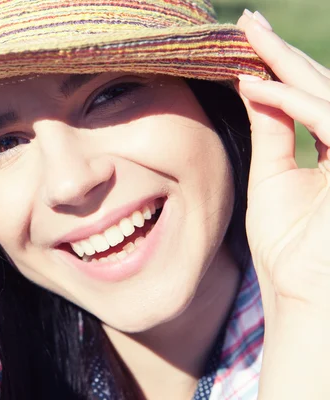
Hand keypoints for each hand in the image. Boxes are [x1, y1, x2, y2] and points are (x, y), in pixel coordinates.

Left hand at [236, 11, 329, 312]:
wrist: (302, 295)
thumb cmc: (287, 248)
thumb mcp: (272, 177)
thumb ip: (271, 131)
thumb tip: (254, 86)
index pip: (313, 99)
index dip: (282, 69)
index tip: (249, 43)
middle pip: (324, 86)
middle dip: (285, 54)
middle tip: (249, 23)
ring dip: (286, 63)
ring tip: (248, 37)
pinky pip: (329, 119)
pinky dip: (290, 101)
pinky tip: (254, 83)